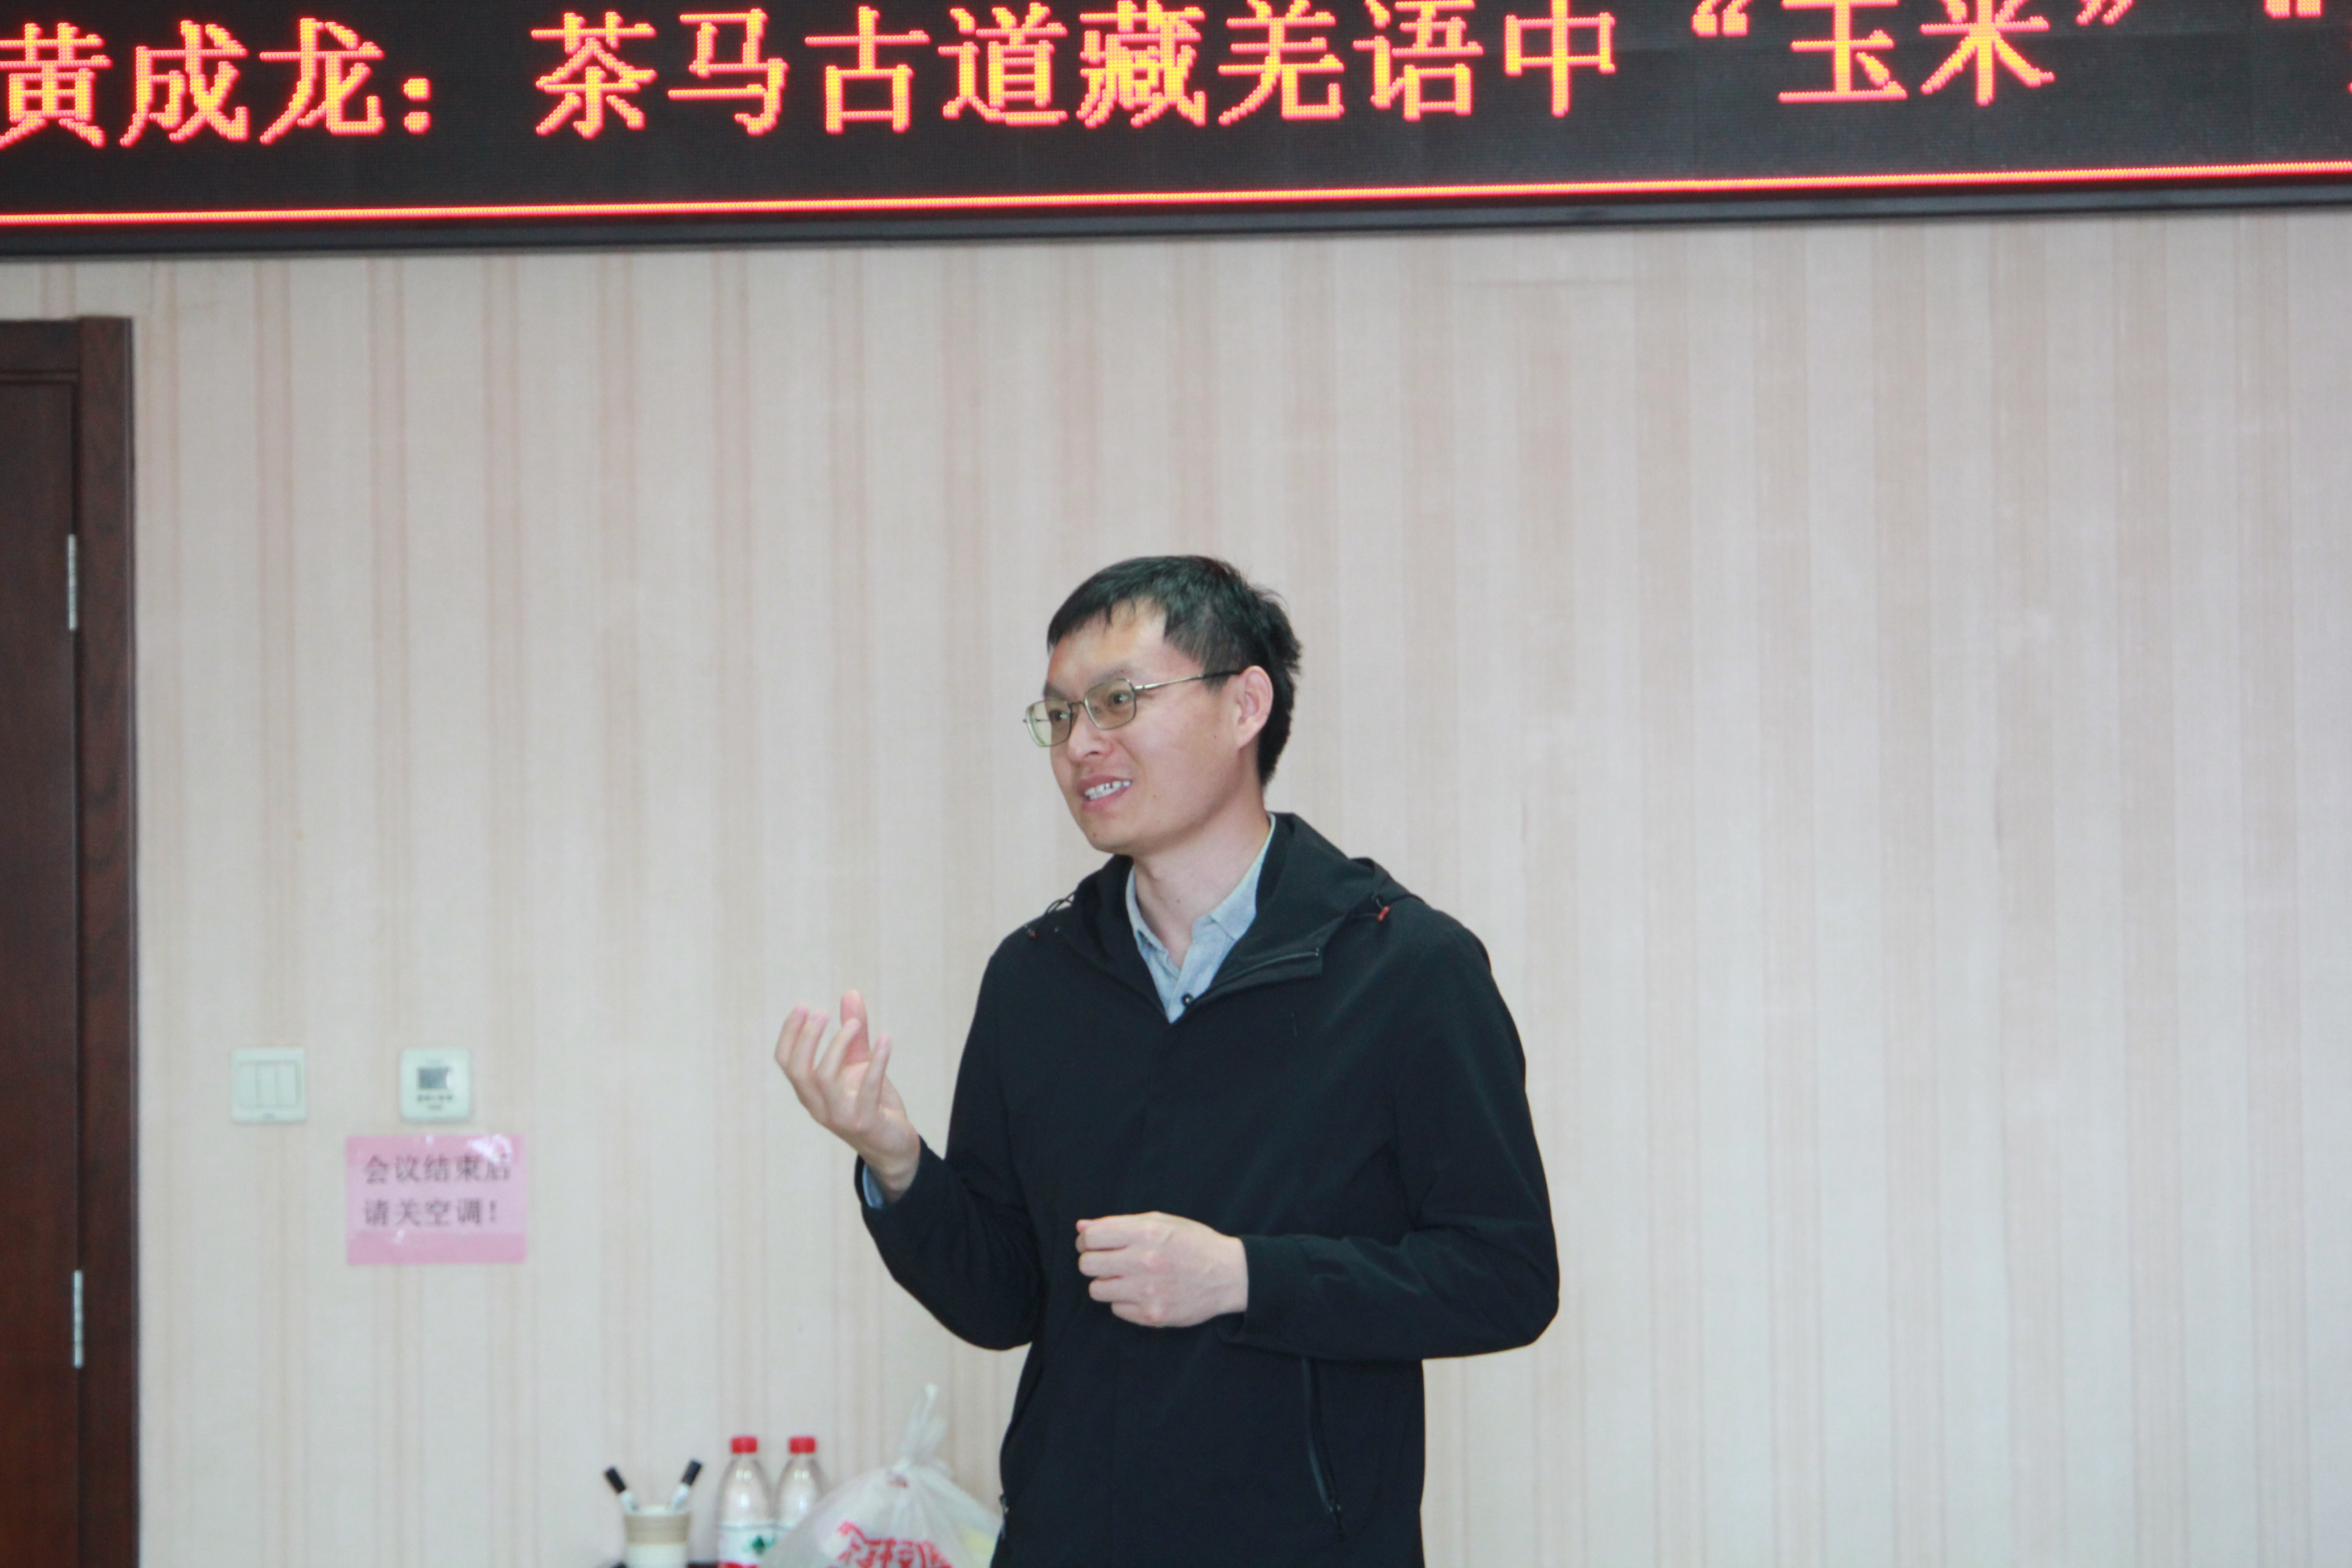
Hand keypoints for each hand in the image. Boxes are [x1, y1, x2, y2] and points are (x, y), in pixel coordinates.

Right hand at [774, 991, 921, 1199]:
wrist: (894, 1146)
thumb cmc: (872, 1102)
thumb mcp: (860, 1064)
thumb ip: (855, 1033)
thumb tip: (850, 993)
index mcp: (811, 1092)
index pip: (786, 1062)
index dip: (790, 1034)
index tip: (803, 1006)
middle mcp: (818, 1106)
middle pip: (799, 1071)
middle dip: (807, 1038)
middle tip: (822, 1012)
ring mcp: (840, 1117)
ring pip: (824, 1079)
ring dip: (837, 1046)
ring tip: (855, 1023)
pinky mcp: (864, 1123)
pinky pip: (867, 1089)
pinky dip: (877, 1061)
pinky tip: (887, 1039)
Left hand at [1074, 1211, 1248, 1327]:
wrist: (1229, 1275)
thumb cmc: (1193, 1243)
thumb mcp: (1160, 1222)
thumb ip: (1119, 1224)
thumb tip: (1081, 1226)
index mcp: (1146, 1233)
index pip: (1091, 1237)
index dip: (1087, 1240)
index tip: (1094, 1243)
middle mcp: (1144, 1262)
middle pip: (1087, 1264)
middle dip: (1093, 1261)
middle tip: (1109, 1261)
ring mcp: (1148, 1291)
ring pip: (1096, 1290)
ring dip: (1107, 1283)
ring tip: (1126, 1278)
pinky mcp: (1152, 1315)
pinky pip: (1116, 1309)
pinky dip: (1124, 1301)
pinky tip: (1142, 1292)